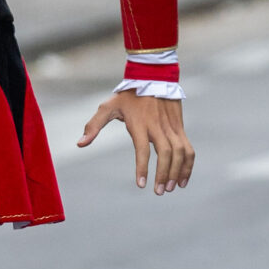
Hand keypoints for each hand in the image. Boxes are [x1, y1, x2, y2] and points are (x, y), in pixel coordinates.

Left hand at [78, 91, 194, 193]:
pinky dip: (188, 165)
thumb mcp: (108, 106)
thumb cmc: (128, 95)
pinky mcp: (180, 127)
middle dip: (164, 174)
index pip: (143, 149)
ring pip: (180, 152)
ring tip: (171, 188)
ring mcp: (171, 127)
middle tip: (159, 192)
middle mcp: (158, 126)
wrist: (154, 76)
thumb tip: (80, 144)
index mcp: (140, 123)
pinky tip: (183, 179)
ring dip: (178, 172)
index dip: (142, 167)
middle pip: (166, 153)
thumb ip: (94, 125)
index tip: (141, 184)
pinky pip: (188, 148)